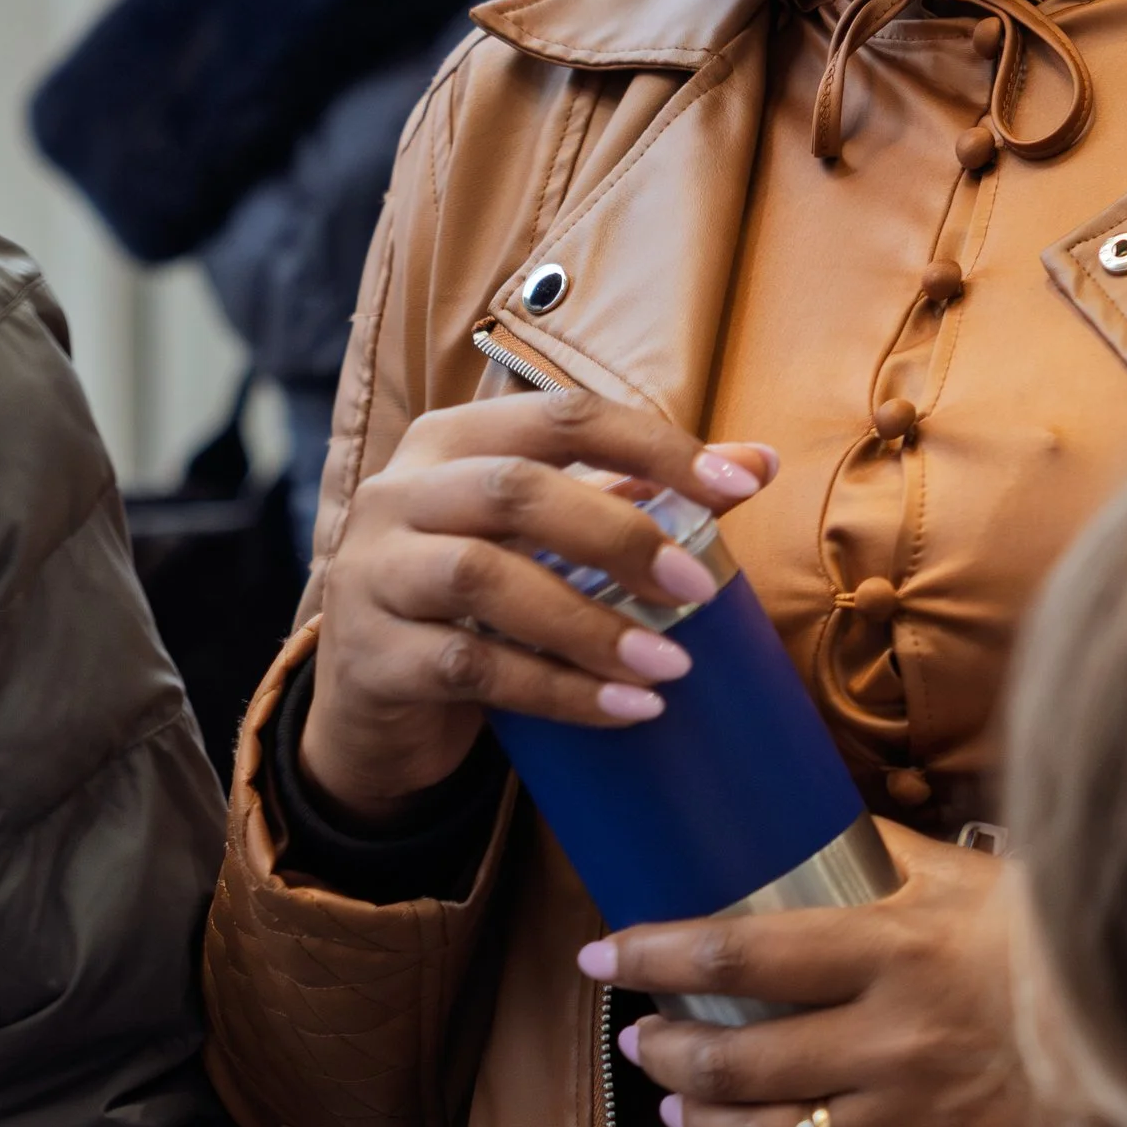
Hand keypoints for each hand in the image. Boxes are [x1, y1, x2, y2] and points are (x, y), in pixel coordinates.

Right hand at [302, 392, 776, 823]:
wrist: (374, 706)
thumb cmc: (475, 606)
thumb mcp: (545, 542)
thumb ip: (636, 496)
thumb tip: (754, 465)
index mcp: (451, 442)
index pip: (561, 417)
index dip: (653, 447)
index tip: (737, 487)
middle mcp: (399, 494)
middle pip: (517, 491)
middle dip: (620, 536)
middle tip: (697, 592)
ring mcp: (373, 574)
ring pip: (486, 579)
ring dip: (590, 623)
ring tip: (668, 666)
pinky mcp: (371, 657)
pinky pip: (473, 667)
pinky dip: (558, 689)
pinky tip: (623, 709)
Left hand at [586, 824, 1111, 1126]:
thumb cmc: (1049, 938)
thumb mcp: (962, 875)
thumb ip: (875, 859)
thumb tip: (789, 828)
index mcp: (892, 949)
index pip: (738, 951)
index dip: (654, 953)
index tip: (604, 953)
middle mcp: (894, 1040)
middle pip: (738, 1057)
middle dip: (668, 1050)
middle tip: (644, 1039)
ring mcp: (918, 1121)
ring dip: (701, 1123)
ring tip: (676, 1100)